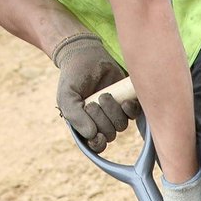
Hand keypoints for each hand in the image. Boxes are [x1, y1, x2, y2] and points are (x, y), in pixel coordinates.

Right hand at [52, 32, 139, 151]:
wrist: (85, 55)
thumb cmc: (73, 77)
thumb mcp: (67, 97)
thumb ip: (74, 116)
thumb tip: (92, 134)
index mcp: (86, 126)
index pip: (97, 146)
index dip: (98, 143)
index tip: (97, 134)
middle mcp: (102, 123)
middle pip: (110, 135)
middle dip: (101, 119)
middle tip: (93, 101)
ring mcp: (115, 114)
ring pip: (121, 125)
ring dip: (113, 111)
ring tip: (104, 95)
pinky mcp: (127, 103)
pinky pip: (134, 114)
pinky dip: (130, 109)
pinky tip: (124, 101)